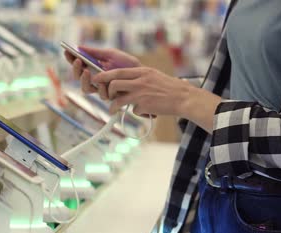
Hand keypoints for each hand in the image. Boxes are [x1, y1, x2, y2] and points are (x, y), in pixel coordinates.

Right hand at [64, 46, 140, 97]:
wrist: (142, 73)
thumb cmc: (127, 63)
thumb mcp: (111, 54)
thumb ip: (95, 52)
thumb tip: (79, 47)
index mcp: (93, 68)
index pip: (78, 65)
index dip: (71, 60)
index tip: (67, 52)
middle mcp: (95, 80)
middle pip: (78, 78)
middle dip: (75, 70)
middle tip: (77, 60)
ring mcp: (101, 89)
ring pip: (86, 89)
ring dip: (84, 80)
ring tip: (87, 71)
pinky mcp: (110, 96)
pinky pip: (101, 94)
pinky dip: (100, 87)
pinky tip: (102, 81)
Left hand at [91, 67, 221, 132]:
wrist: (184, 98)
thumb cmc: (169, 87)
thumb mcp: (153, 76)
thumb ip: (138, 77)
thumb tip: (122, 82)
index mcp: (142, 71)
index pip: (117, 72)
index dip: (104, 76)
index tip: (96, 79)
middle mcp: (140, 81)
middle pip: (114, 84)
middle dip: (107, 92)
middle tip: (108, 98)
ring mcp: (141, 94)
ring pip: (119, 100)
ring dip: (113, 107)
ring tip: (113, 111)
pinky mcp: (145, 106)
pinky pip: (133, 110)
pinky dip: (137, 112)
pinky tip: (145, 111)